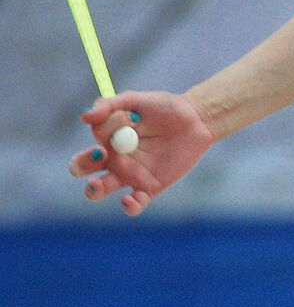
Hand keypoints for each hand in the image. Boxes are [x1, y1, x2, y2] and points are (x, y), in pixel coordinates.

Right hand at [68, 91, 215, 216]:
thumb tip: (85, 116)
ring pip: (101, 190)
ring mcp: (130, 175)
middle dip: (82, 165)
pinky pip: (134, 204)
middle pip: (84, 169)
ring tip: (96, 185)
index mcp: (107, 139)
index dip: (102, 133)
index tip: (125, 120)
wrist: (197, 119)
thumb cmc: (165, 107)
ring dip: (94, 190)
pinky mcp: (149, 187)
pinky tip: (130, 199)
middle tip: (100, 153)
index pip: (90, 136)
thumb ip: (111, 105)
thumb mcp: (138, 101)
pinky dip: (129, 206)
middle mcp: (114, 159)